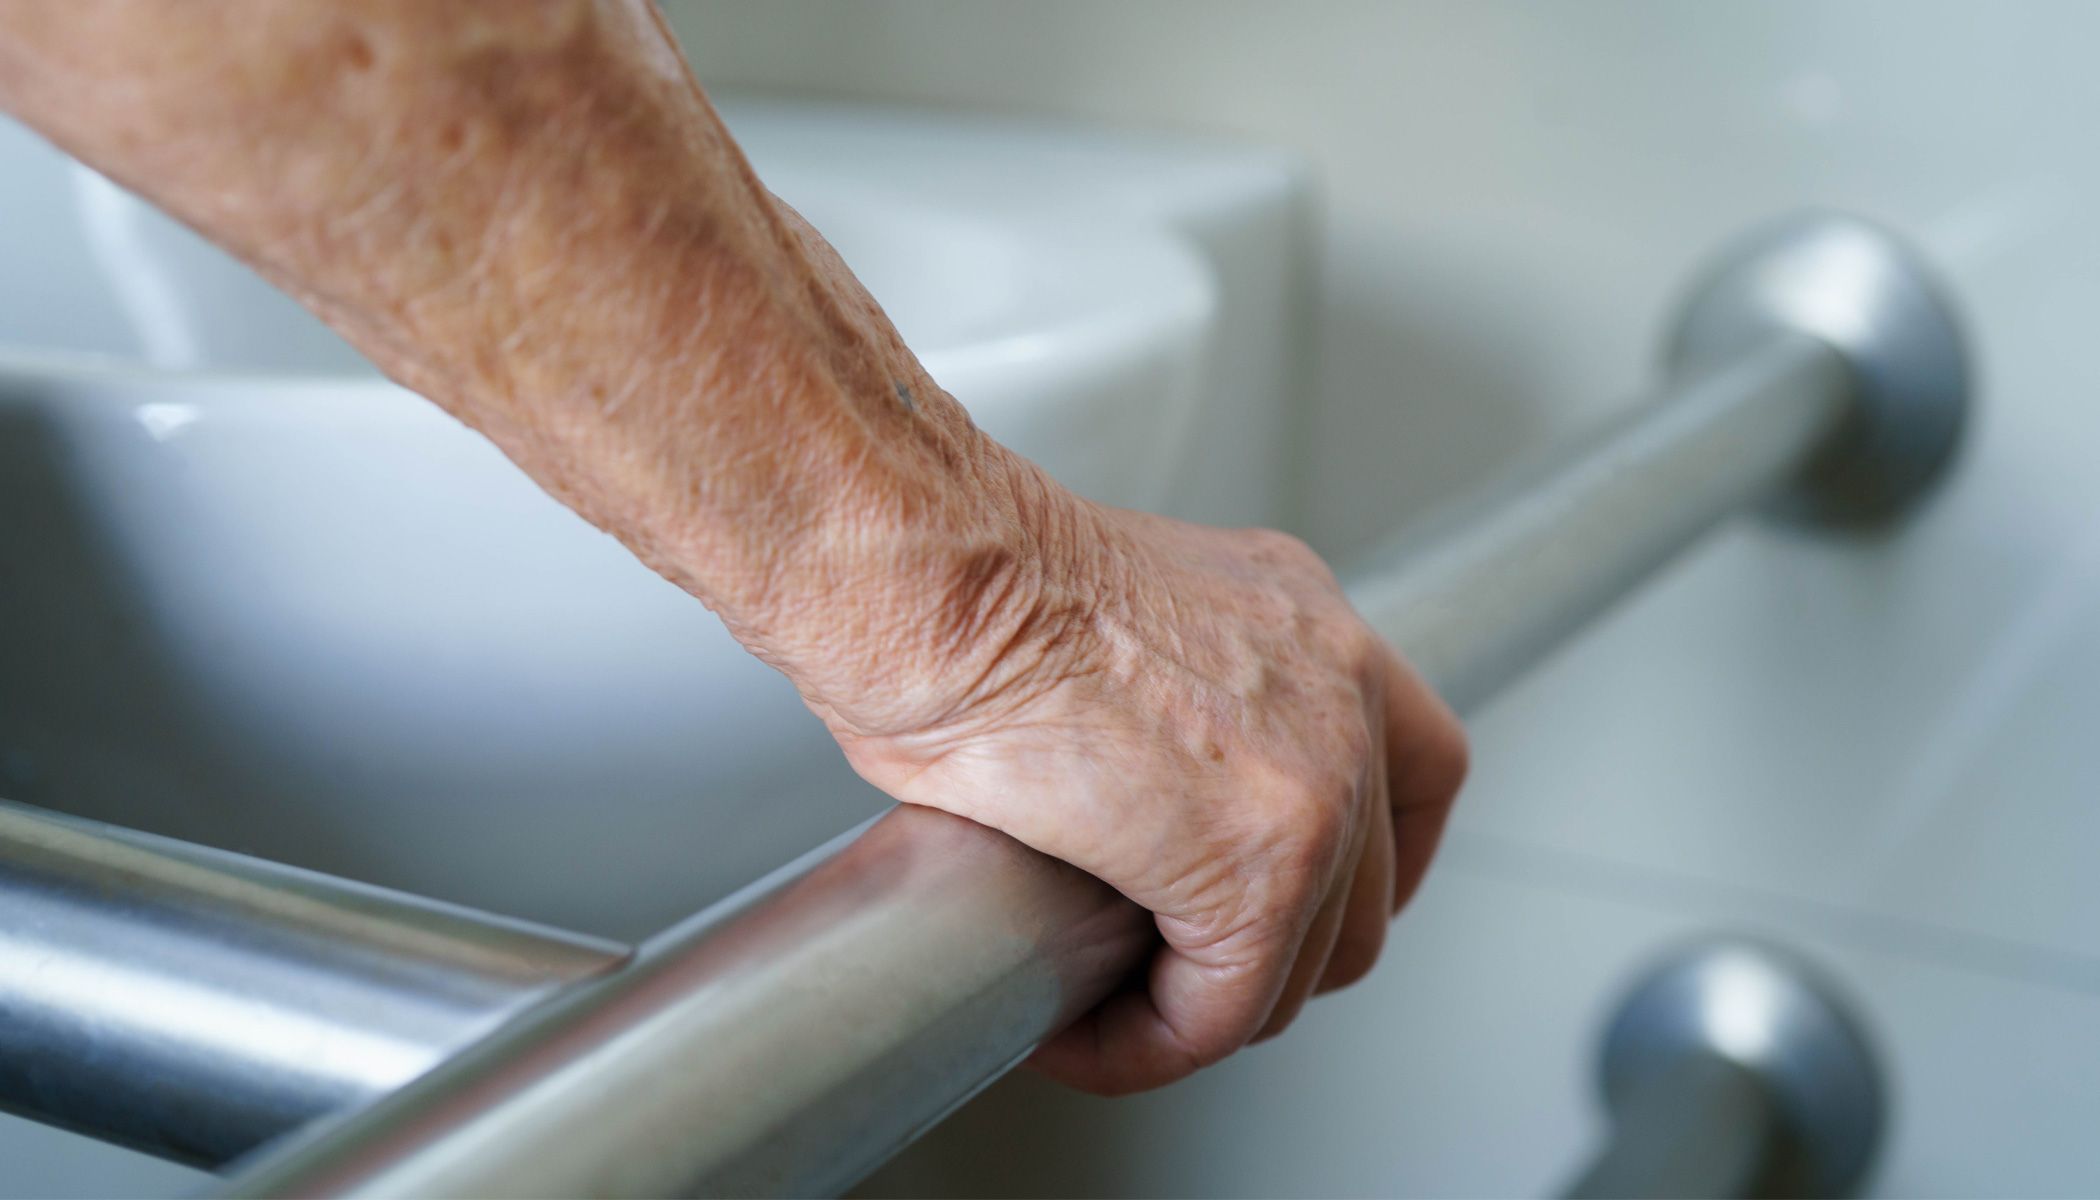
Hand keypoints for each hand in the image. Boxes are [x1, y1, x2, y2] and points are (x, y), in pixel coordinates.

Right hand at [816, 461, 1468, 1093]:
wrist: (935, 580)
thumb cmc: (963, 583)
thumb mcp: (1108, 615)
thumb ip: (1162, 696)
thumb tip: (1123, 791)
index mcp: (1300, 615)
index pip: (1410, 762)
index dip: (1364, 861)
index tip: (1299, 903)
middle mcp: (1337, 682)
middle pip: (1372, 881)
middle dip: (1278, 952)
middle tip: (1173, 970)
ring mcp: (1319, 779)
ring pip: (1301, 963)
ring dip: (1203, 1006)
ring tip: (1105, 1007)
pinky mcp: (1256, 870)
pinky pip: (1219, 1011)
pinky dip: (1148, 1046)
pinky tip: (1076, 1032)